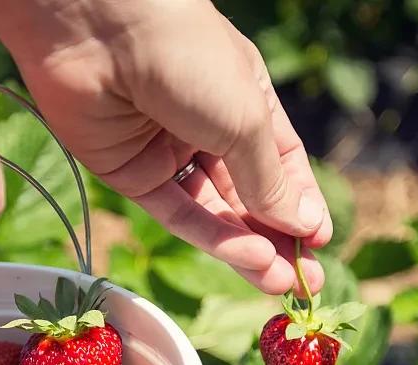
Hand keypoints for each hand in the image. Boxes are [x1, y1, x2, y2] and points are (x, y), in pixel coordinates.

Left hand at [0, 0, 329, 295]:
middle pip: (247, 195)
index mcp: (244, 99)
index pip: (280, 163)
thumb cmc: (188, 56)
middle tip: (305, 283)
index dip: (299, 204)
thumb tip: (302, 227)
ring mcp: (166, 151)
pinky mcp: (128, 173)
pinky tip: (245, 258)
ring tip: (278, 281)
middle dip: (276, 238)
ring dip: (246, 247)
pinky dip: (210, 237)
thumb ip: (270, 180)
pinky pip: (175, 213)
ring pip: (213, 211)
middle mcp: (207, 126)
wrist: (98, 28)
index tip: (319, 242)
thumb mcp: (246, 119)